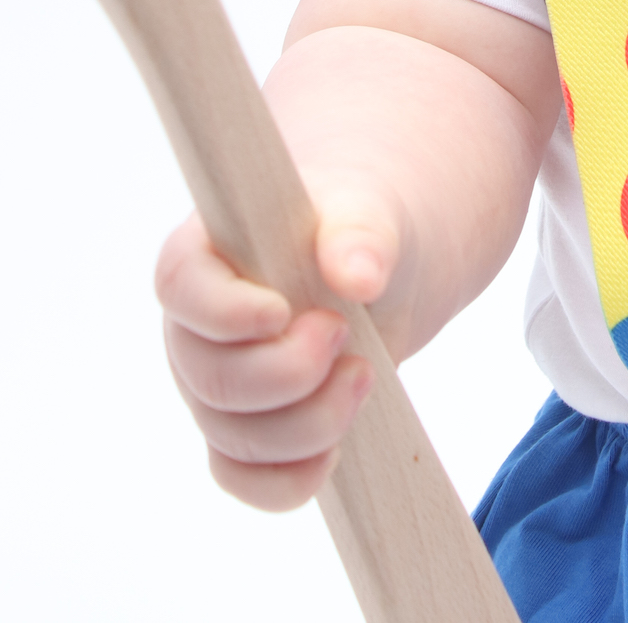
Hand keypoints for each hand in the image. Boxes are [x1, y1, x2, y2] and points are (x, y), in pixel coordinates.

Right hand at [154, 184, 402, 511]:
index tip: (281, 312)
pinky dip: (288, 479)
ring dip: (308, 421)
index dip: (223, 311)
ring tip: (363, 373)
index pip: (180, 285)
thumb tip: (358, 276)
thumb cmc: (360, 228)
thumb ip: (362, 235)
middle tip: (344, 333)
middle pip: (211, 378)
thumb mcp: (371, 213)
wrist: (384, 271)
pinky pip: (243, 478)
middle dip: (289, 371)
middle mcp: (197, 326)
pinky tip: (333, 453)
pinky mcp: (245, 433)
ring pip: (234, 437)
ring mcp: (215, 386)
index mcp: (206, 251)